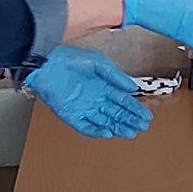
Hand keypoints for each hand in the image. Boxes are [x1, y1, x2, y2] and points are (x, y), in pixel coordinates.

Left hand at [22, 46, 150, 139]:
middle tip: (142, 127)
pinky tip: (109, 132)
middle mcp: (96, 99)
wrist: (46, 63)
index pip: (123, 101)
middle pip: (117, 113)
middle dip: (130, 120)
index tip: (146, 116)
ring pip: (105, 122)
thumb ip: (116, 76)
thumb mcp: (99, 62)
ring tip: (131, 133)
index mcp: (104, 86)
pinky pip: (86, 127)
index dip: (135, 109)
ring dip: (118, 128)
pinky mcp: (71, 115)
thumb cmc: (70, 59)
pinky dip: (97, 131)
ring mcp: (84, 108)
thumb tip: (132, 88)